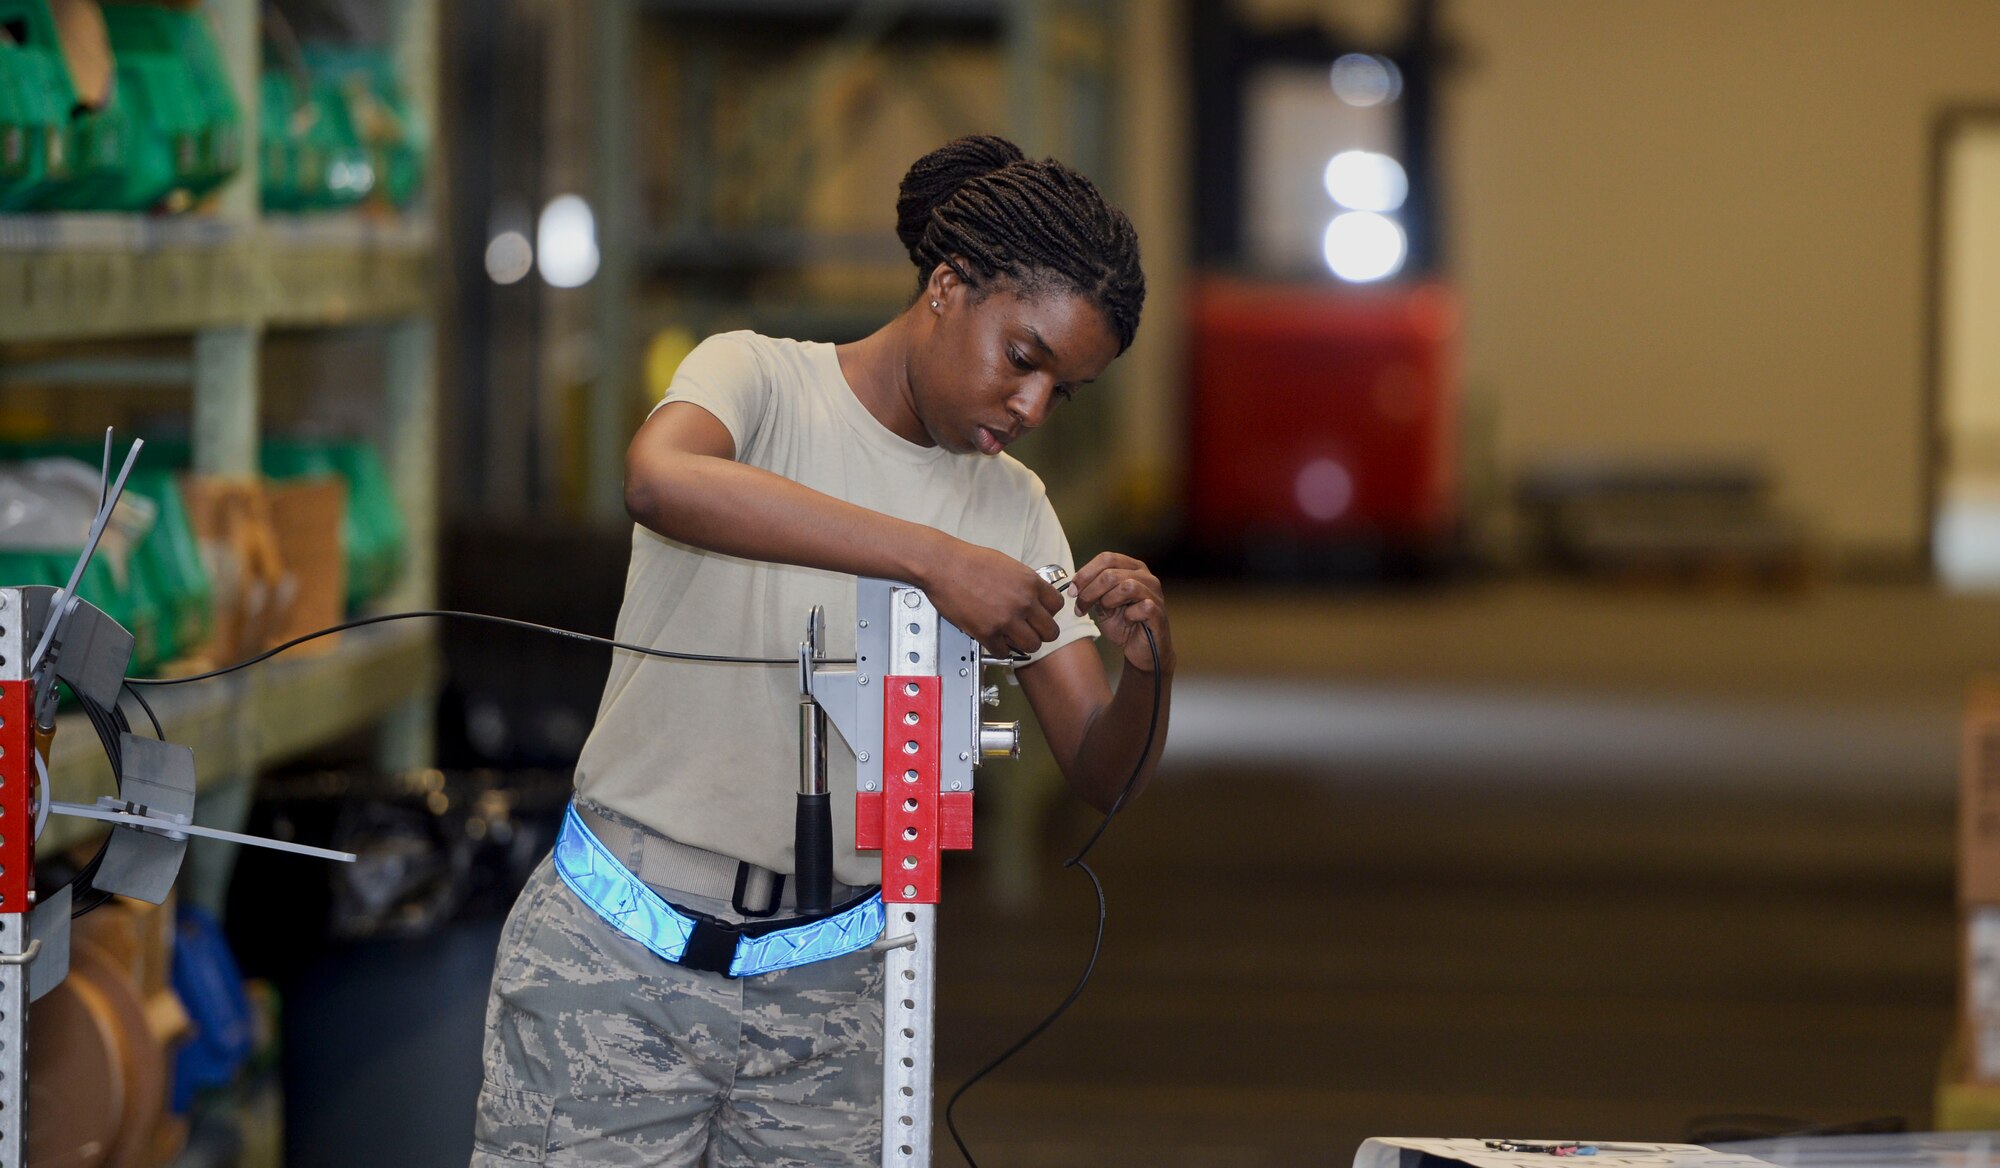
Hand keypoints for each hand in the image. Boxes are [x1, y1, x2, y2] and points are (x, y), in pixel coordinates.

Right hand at [918, 539, 1063, 658]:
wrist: (944, 565)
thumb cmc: (971, 561)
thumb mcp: (1009, 565)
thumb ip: (1026, 583)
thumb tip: (1035, 597)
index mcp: (1031, 583)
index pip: (1057, 607)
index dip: (1048, 612)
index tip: (1040, 614)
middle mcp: (1023, 602)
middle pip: (1050, 632)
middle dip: (1041, 633)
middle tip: (1030, 631)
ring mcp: (1006, 619)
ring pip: (1032, 646)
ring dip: (1023, 644)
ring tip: (1013, 637)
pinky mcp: (987, 633)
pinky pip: (1004, 652)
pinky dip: (1000, 649)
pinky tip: (995, 640)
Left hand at [1070, 552, 1173, 673]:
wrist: (1141, 650)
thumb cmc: (1124, 624)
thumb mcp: (1103, 605)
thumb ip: (1093, 591)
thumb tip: (1075, 585)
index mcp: (1132, 568)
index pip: (1106, 558)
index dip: (1085, 573)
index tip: (1072, 591)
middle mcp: (1146, 577)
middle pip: (1111, 573)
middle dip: (1090, 591)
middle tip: (1081, 607)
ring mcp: (1154, 594)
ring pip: (1126, 586)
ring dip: (1108, 600)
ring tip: (1107, 611)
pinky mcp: (1159, 612)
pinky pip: (1142, 606)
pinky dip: (1129, 615)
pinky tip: (1128, 621)